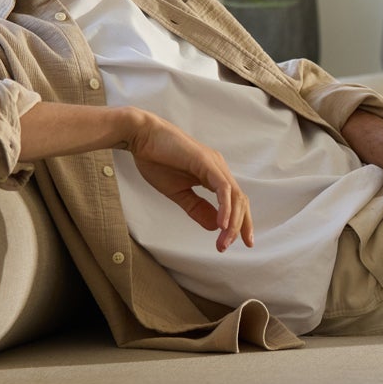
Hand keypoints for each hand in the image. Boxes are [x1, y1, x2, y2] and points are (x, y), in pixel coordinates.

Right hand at [125, 112, 253, 251]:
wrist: (141, 137)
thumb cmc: (156, 161)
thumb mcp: (179, 193)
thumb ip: (197, 208)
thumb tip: (216, 227)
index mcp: (214, 176)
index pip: (235, 203)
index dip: (240, 223)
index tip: (236, 243)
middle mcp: (219, 170)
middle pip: (240, 202)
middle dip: (238, 227)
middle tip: (225, 246)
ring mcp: (215, 164)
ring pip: (235, 196)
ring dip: (232, 222)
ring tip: (224, 240)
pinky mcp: (206, 162)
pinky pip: (222, 188)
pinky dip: (225, 207)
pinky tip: (222, 224)